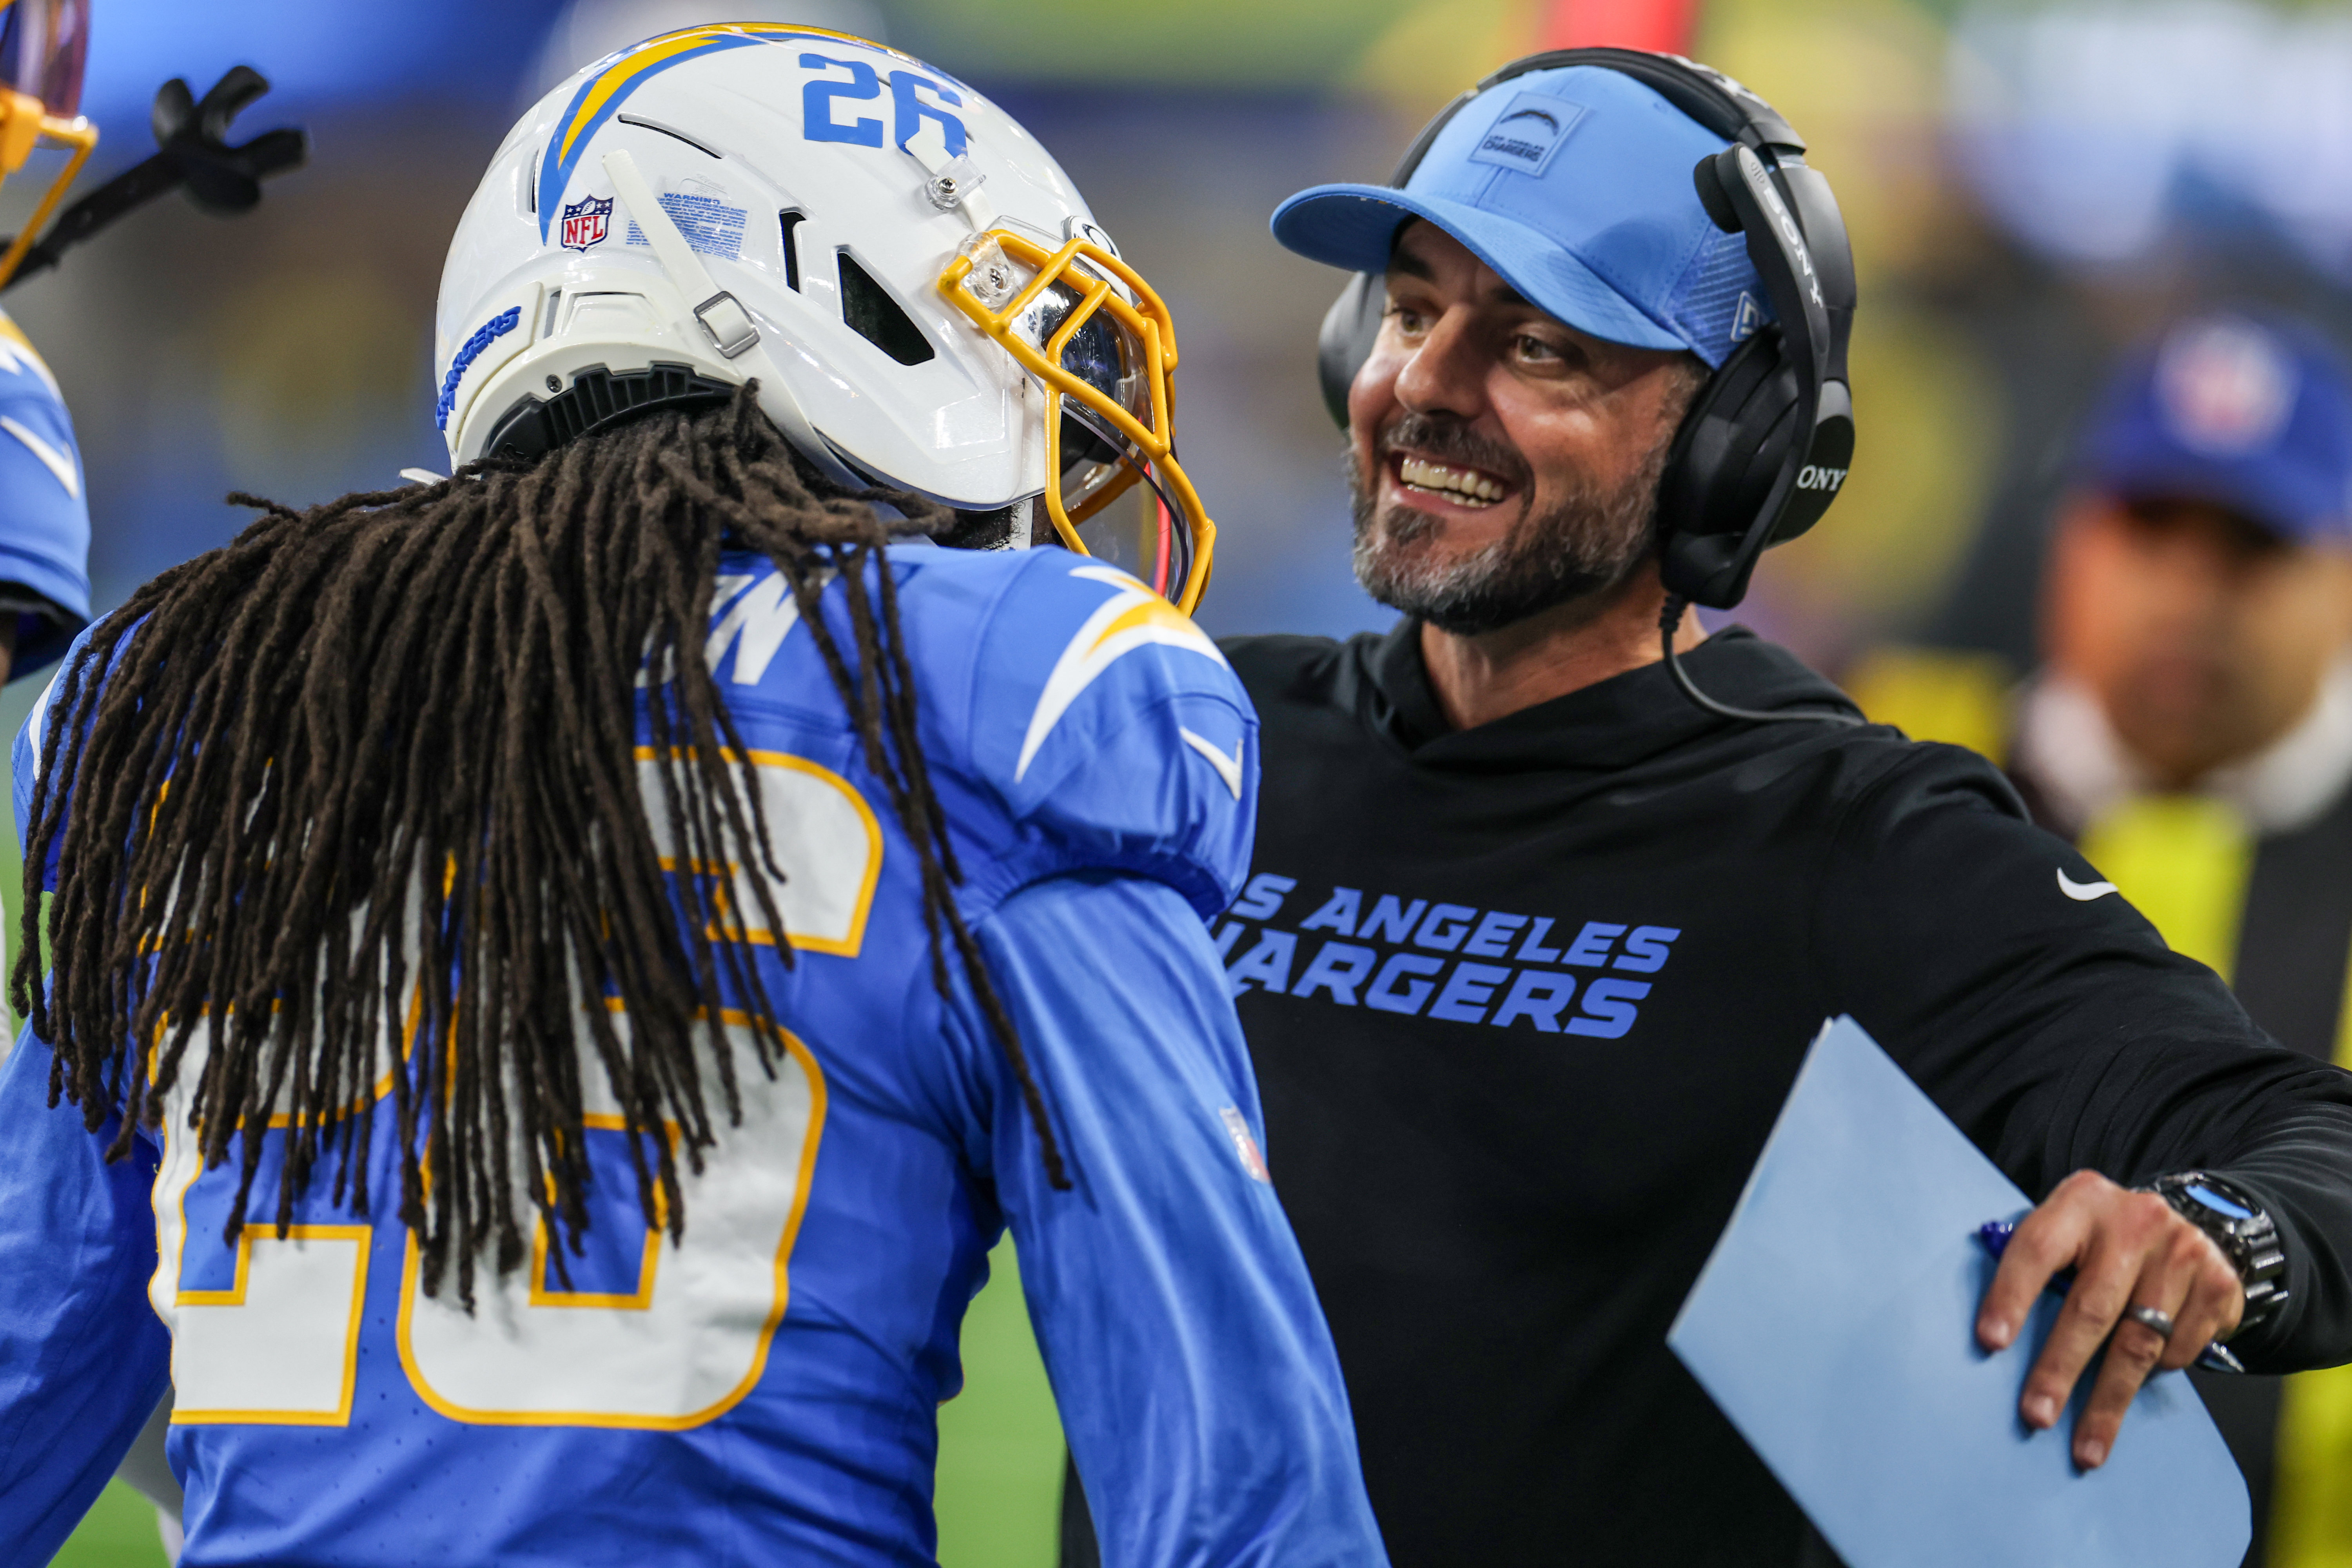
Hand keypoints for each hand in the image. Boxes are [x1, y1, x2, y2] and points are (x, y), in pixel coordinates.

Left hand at [1974, 1169, 2243, 1468]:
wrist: (2189, 1225)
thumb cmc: (2104, 1241)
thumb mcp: (2069, 1231)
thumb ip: (2039, 1266)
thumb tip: (1994, 1335)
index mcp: (2081, 1201)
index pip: (2037, 1248)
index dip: (2011, 1296)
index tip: (1989, 1342)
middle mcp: (2135, 1220)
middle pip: (2091, 1308)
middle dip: (2060, 1369)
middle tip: (2036, 1415)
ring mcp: (2182, 1250)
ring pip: (2138, 1343)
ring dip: (2108, 1401)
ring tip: (2085, 1445)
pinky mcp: (2219, 1283)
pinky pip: (2178, 1349)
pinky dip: (2156, 1372)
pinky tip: (2138, 1381)